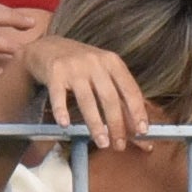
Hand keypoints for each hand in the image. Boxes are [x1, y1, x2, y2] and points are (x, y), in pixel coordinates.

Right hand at [19, 35, 150, 150]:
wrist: (48, 46)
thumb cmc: (81, 64)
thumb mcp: (103, 71)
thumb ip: (118, 93)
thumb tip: (135, 125)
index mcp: (112, 62)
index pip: (130, 89)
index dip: (138, 111)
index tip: (143, 131)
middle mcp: (95, 63)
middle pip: (110, 98)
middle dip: (117, 125)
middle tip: (120, 145)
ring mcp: (74, 68)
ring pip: (88, 100)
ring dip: (96, 125)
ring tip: (102, 143)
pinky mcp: (55, 73)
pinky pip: (59, 96)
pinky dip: (62, 111)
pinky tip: (66, 125)